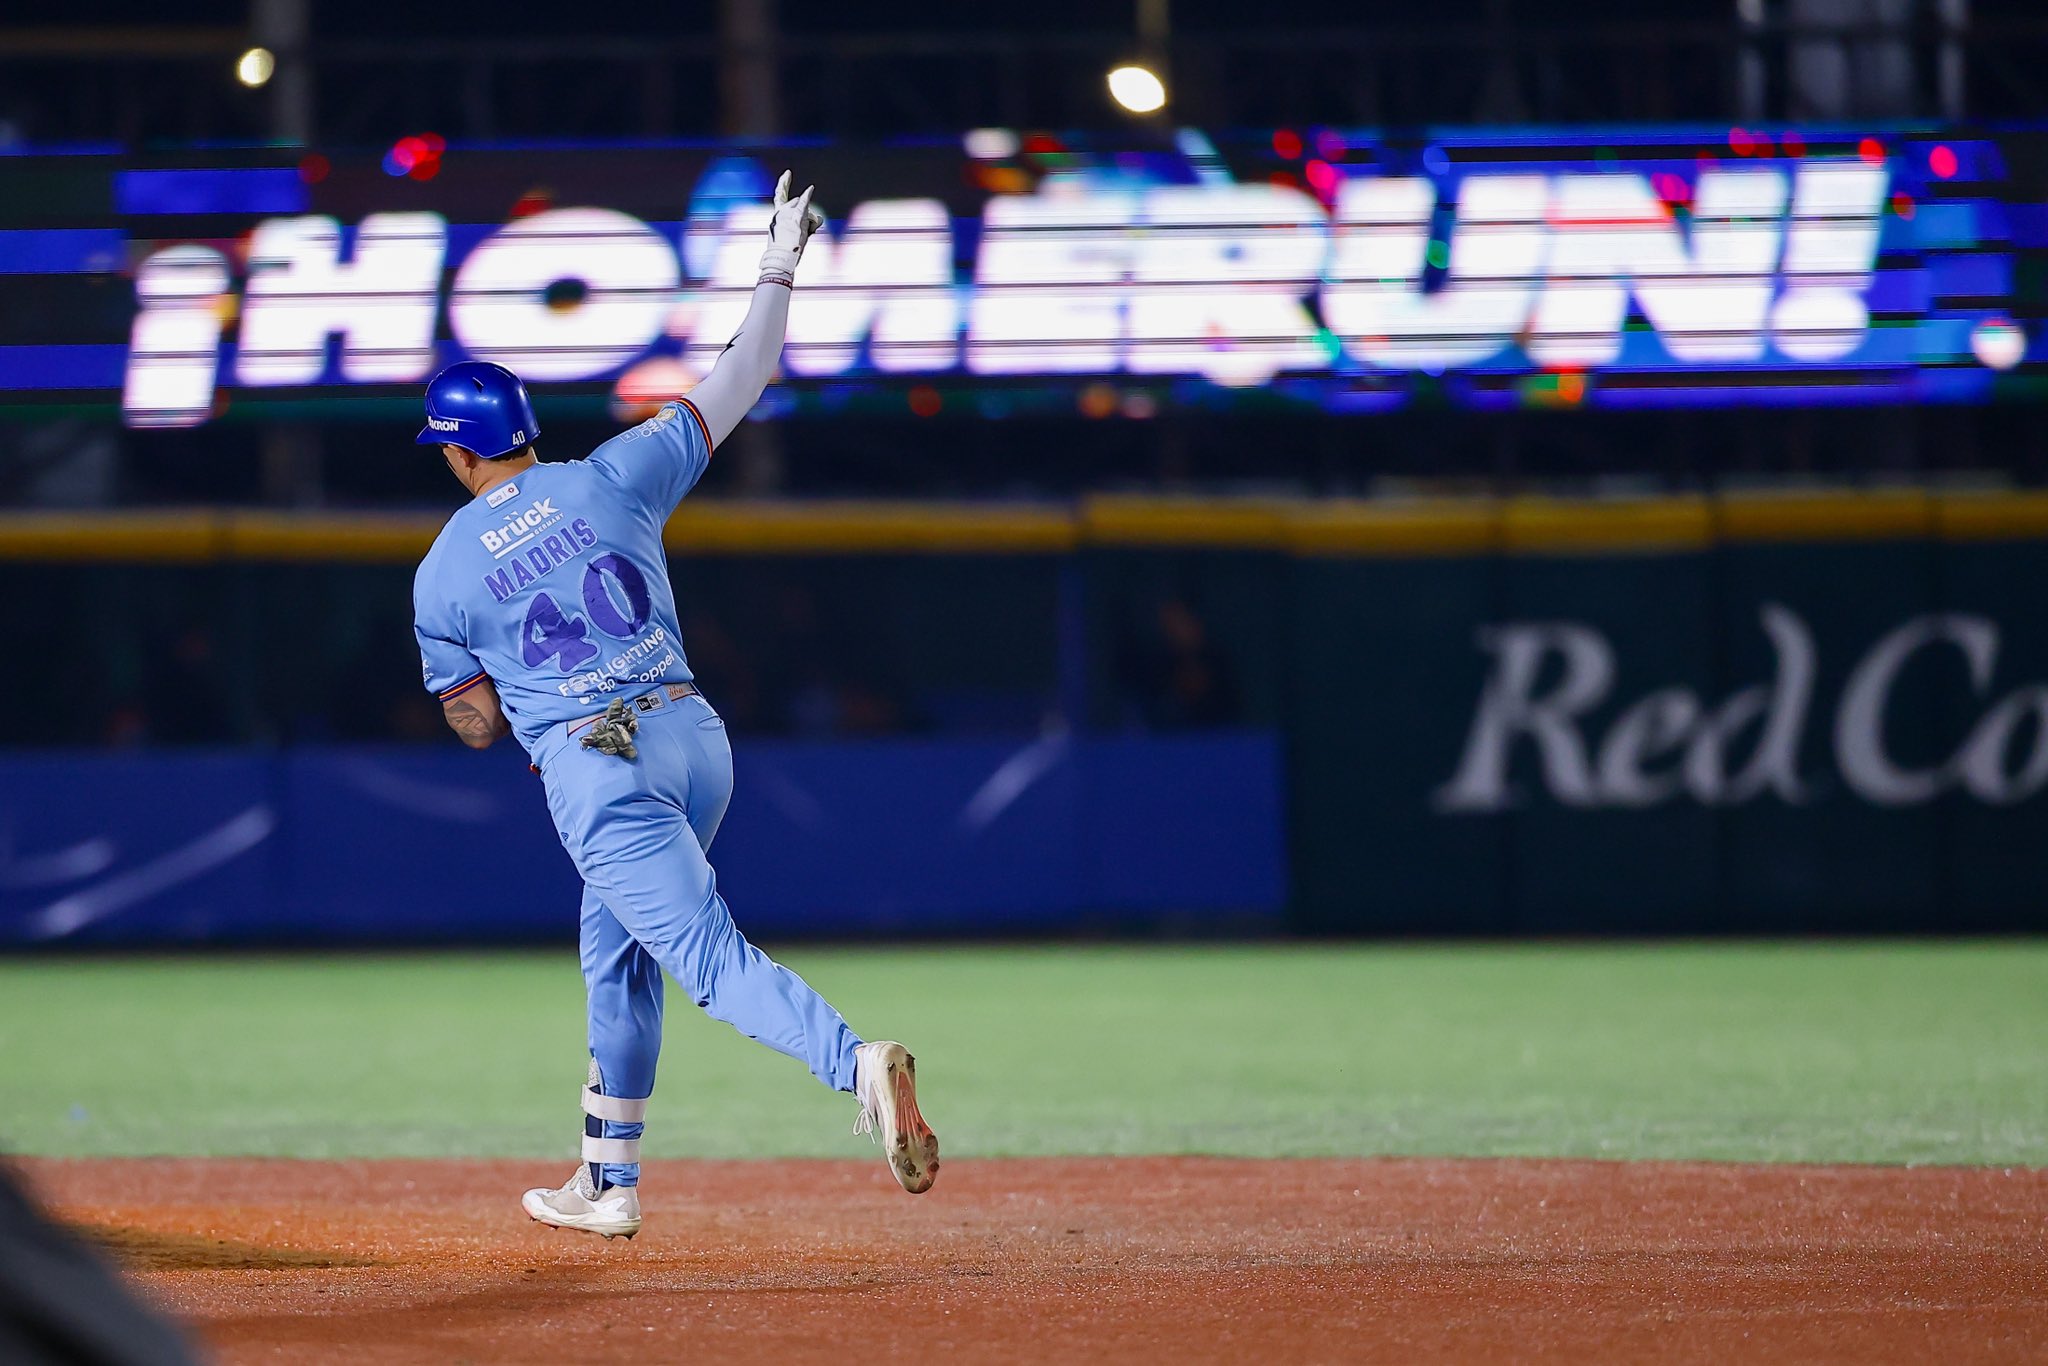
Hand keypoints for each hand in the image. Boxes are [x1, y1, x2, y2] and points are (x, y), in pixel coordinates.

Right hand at [759, 170, 823, 285]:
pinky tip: (810, 188)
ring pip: (804, 209)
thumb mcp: (794, 235)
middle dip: (804, 214)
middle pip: (797, 203)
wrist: (781, 259)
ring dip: (809, 222)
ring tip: (803, 236)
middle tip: (804, 228)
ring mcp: (786, 215)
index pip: (779, 196)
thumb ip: (807, 224)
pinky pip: (803, 205)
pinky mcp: (794, 219)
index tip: (787, 174)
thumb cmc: (786, 252)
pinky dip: (806, 196)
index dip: (783, 184)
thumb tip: (820, 218)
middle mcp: (779, 213)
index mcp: (776, 216)